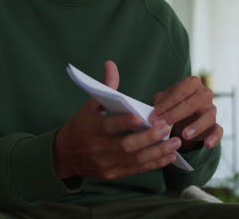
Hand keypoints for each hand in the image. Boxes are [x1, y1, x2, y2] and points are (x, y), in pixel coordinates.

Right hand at [53, 61, 181, 179]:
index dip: (124, 123)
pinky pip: (136, 170)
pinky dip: (154, 164)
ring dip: (157, 152)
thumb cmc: (80, 126)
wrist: (64, 155)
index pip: (108, 126)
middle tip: (167, 128)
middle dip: (148, 138)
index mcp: (91, 128)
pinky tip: (168, 156)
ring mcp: (105, 163)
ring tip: (175, 142)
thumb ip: (105, 87)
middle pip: (126, 145)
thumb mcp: (89, 106)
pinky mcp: (112, 173)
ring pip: (134, 159)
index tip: (140, 118)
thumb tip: (111, 64)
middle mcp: (98, 148)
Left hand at [149, 76, 222, 151]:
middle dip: (176, 115)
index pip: (179, 93)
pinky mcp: (215, 124)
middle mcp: (205, 93)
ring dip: (196, 126)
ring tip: (185, 135)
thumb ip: (158, 105)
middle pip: (193, 104)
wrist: (181, 116)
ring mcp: (211, 109)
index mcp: (192, 83)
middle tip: (162, 126)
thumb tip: (151, 115)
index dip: (165, 106)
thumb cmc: (170, 104)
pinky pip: (218, 130)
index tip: (152, 118)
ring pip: (207, 117)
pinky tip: (207, 144)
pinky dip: (214, 137)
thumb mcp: (161, 100)